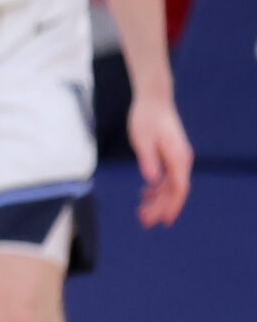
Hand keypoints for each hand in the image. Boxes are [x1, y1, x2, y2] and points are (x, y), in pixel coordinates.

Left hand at [128, 95, 192, 226]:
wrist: (154, 99)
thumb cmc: (146, 117)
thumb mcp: (142, 139)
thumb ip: (148, 160)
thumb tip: (153, 180)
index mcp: (178, 158)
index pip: (179, 188)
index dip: (172, 206)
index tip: (164, 221)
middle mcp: (182, 159)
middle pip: (174, 190)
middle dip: (160, 207)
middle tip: (144, 222)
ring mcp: (177, 157)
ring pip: (170, 185)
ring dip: (157, 200)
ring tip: (141, 213)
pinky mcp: (170, 154)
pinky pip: (166, 176)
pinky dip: (156, 188)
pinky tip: (145, 195)